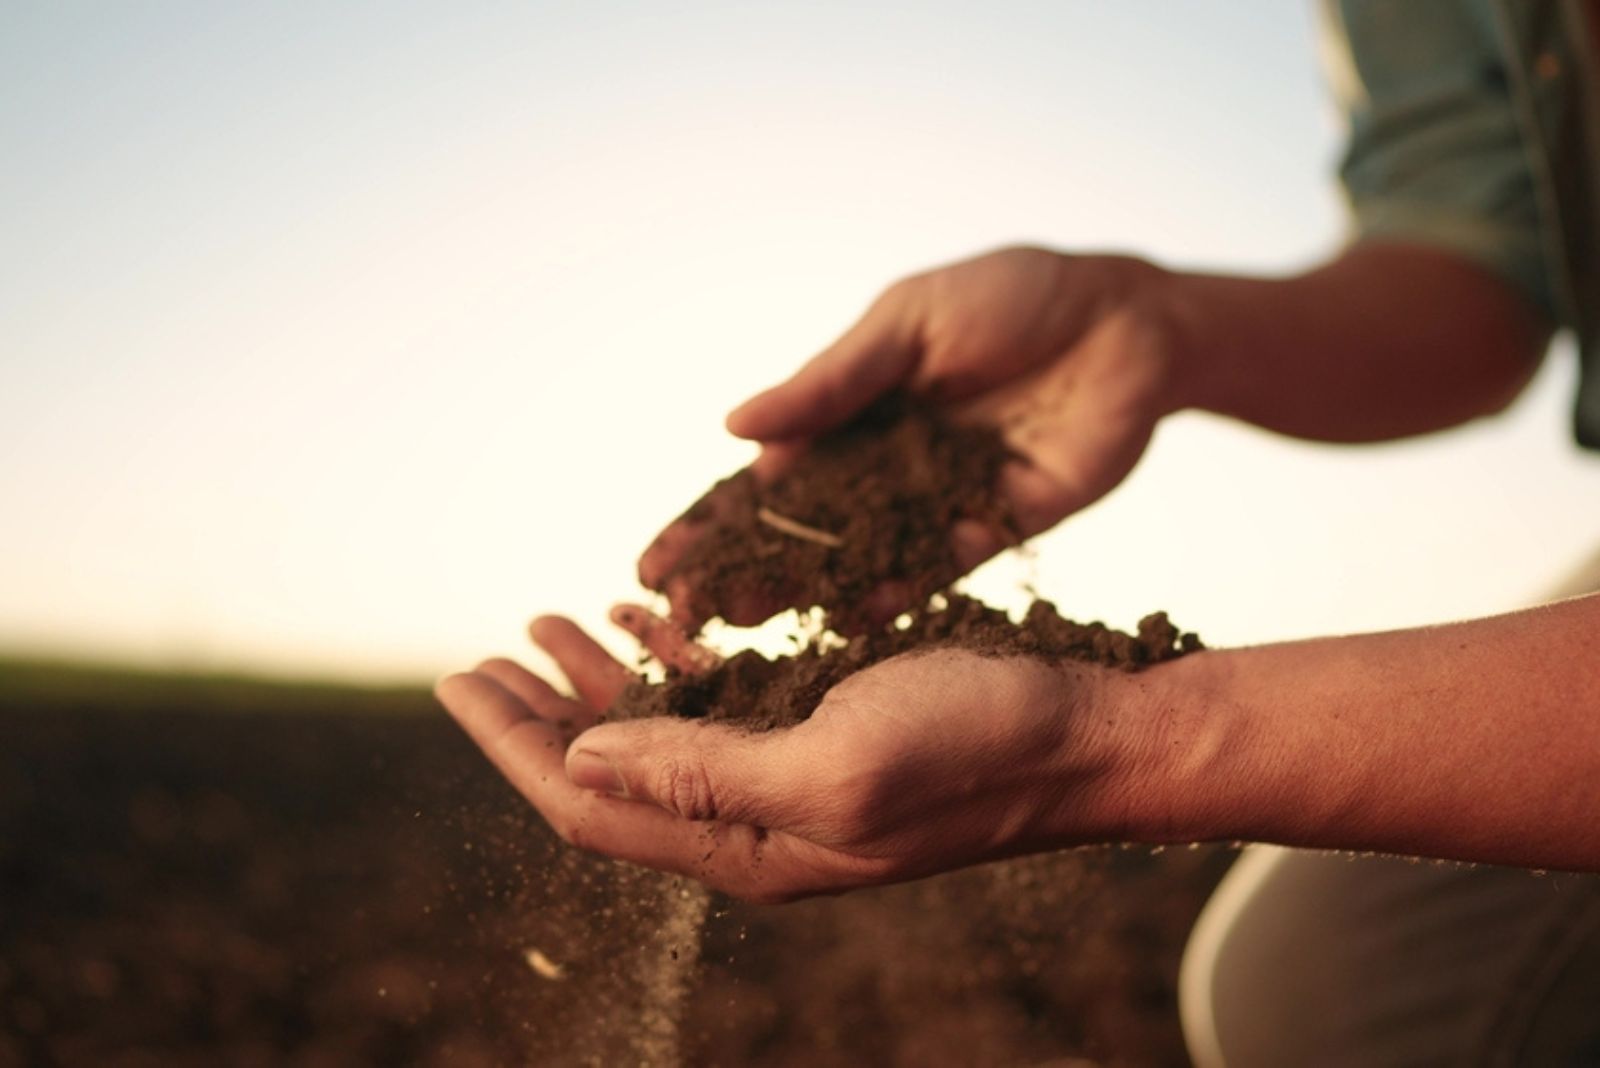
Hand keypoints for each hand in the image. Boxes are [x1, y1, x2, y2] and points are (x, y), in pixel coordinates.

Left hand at [436, 606, 1141, 902]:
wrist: (1083, 736)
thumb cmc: (972, 747)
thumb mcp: (833, 763)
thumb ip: (701, 772)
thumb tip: (574, 763)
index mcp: (744, 845)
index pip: (587, 805)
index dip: (512, 747)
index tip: (455, 680)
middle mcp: (753, 821)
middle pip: (609, 773)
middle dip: (538, 713)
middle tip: (484, 653)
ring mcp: (788, 777)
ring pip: (660, 735)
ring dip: (599, 681)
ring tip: (552, 618)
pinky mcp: (823, 733)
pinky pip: (722, 707)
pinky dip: (674, 663)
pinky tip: (650, 620)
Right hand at [640, 246, 1183, 627]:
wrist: (1128, 321)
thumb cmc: (1011, 298)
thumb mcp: (908, 325)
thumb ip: (831, 383)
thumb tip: (734, 427)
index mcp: (851, 414)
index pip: (765, 478)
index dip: (709, 522)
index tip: (652, 565)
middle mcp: (884, 470)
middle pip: (798, 534)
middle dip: (739, 574)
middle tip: (679, 622)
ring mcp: (935, 504)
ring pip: (856, 560)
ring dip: (800, 595)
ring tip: (742, 634)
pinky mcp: (995, 527)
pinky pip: (936, 571)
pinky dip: (893, 597)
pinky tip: (846, 626)